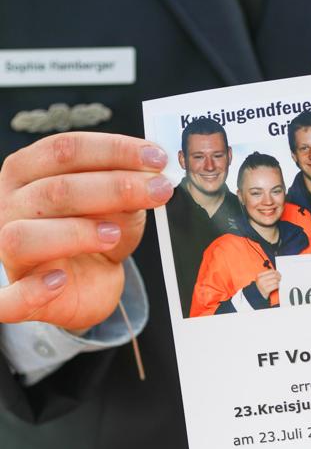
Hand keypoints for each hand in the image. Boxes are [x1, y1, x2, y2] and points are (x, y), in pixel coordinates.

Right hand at [0, 131, 171, 329]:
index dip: (114, 150)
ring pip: (26, 236)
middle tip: (159, 191)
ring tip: (113, 235)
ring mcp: (8, 251)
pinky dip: (33, 290)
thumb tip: (153, 175)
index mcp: (28, 171)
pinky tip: (59, 282)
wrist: (89, 283)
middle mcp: (11, 205)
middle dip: (116, 187)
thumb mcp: (118, 205)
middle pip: (56, 189)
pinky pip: (10, 298)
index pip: (65, 149)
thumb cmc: (96, 235)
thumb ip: (127, 187)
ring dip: (76, 233)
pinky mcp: (19, 293)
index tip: (157, 159)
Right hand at [255, 269, 280, 299]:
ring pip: (275, 280)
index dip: (276, 272)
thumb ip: (268, 274)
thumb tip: (277, 272)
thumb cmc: (261, 286)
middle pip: (274, 275)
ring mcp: (263, 285)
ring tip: (277, 283)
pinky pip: (275, 286)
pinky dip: (277, 286)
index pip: (271, 271)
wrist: (258, 295)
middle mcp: (260, 280)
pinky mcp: (266, 290)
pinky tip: (276, 286)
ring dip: (278, 282)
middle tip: (280, 278)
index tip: (278, 274)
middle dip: (278, 276)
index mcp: (259, 275)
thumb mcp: (262, 279)